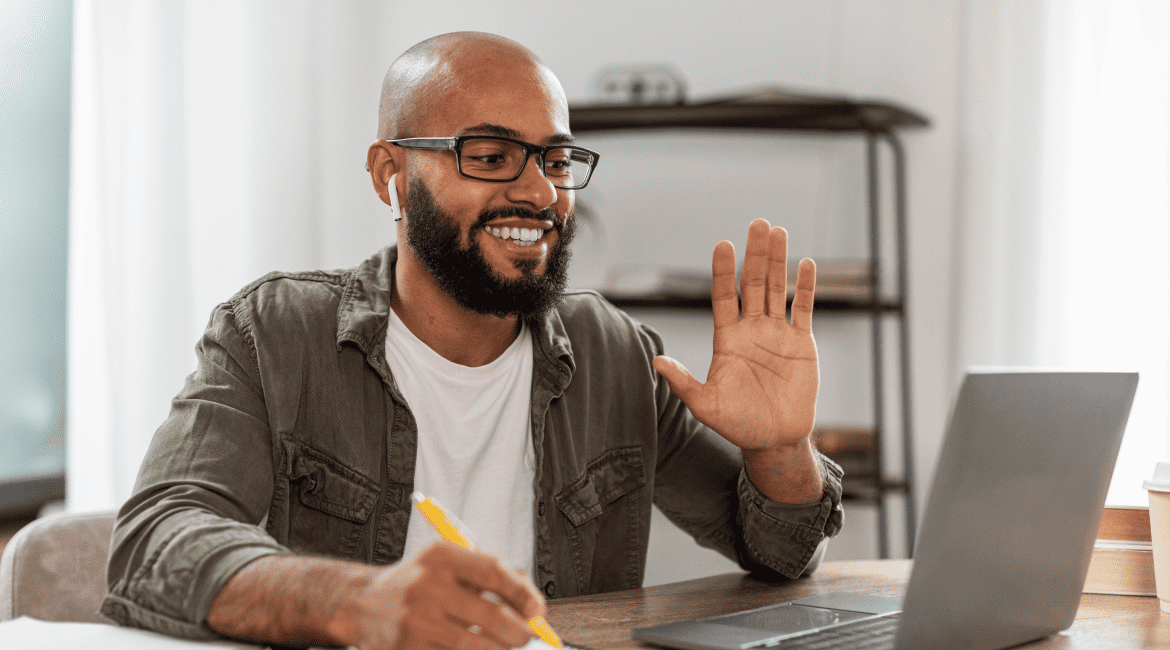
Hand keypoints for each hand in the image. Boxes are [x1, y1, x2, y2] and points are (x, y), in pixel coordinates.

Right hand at [343, 542, 545, 649]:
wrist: (362, 604)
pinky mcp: (406, 649)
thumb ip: (491, 574)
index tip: (538, 610)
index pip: (494, 572)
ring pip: (475, 646)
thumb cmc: (418, 583)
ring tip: (504, 646)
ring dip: (499, 649)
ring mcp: (415, 620)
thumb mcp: (448, 564)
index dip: (523, 593)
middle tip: (527, 636)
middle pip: (491, 615)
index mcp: (441, 556)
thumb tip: (534, 603)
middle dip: (519, 632)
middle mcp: (427, 585)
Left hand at [653, 218, 817, 453]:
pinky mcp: (801, 344)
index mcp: (727, 338)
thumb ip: (683, 382)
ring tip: (778, 232)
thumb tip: (656, 361)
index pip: (724, 296)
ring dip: (778, 260)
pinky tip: (807, 264)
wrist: (774, 440)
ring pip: (777, 289)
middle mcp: (751, 330)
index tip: (723, 245)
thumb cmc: (737, 424)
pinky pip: (803, 309)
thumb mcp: (705, 405)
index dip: (724, 271)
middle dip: (755, 254)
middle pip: (753, 283)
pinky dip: (806, 287)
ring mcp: (777, 334)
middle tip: (758, 223)